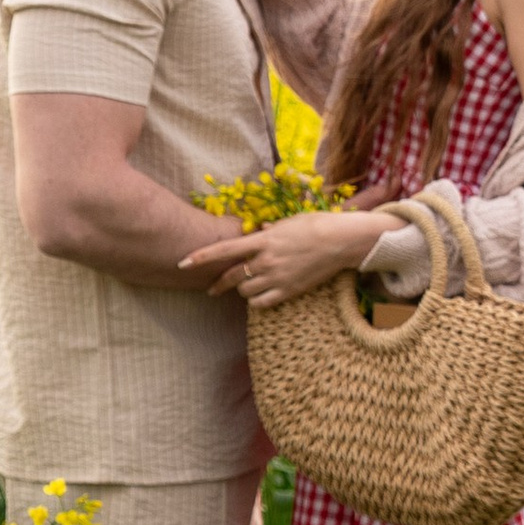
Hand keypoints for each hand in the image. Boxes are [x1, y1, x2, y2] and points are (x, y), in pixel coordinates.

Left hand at [186, 207, 378, 306]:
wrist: (341, 241)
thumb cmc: (316, 225)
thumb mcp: (289, 221)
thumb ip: (270, 229)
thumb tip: (260, 230)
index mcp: (262, 240)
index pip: (223, 250)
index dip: (200, 257)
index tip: (182, 263)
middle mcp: (266, 260)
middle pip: (231, 276)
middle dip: (218, 283)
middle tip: (211, 288)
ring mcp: (277, 277)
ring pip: (245, 291)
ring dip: (243, 288)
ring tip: (250, 284)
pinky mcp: (289, 291)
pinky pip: (261, 303)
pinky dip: (257, 301)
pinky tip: (260, 296)